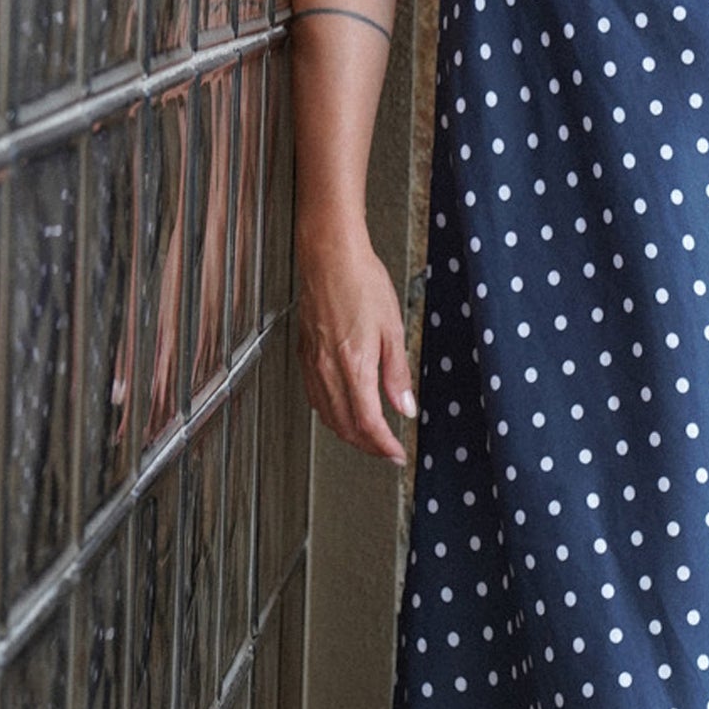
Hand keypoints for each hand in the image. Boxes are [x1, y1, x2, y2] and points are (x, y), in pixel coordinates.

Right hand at [298, 226, 414, 461]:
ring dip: (348, 433)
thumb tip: (404, 407)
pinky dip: (330, 414)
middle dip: (367, 446)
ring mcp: (313, 363)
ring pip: (326, 416)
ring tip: (368, 436)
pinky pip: (315, 397)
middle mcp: (328, 369)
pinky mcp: (305, 354)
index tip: (396, 454)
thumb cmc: (361, 281)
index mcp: (354, 365)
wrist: (329, 255)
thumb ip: (397, 374)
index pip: (367, 423)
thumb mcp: (392, 328)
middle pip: (345, 426)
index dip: (383, 446)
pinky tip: (341, 410)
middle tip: (387, 450)